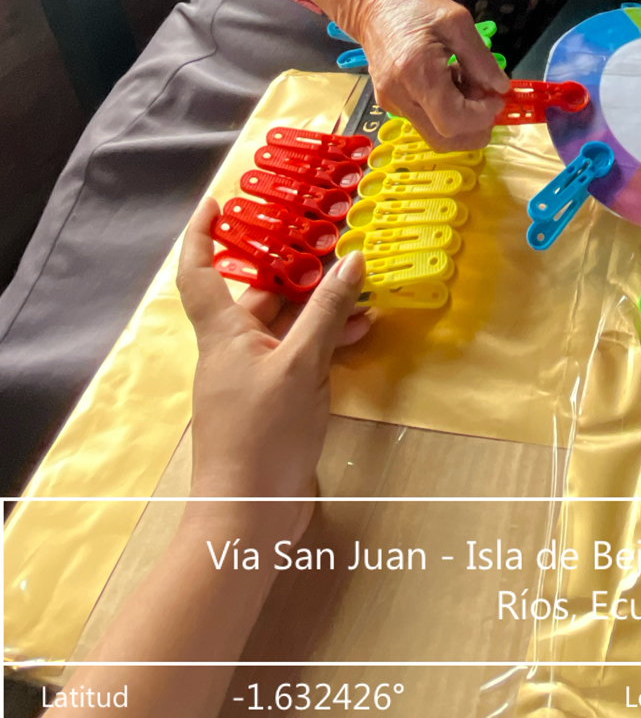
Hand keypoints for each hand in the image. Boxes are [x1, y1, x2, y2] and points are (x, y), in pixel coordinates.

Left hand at [177, 198, 371, 541]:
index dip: (203, 235)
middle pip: (258, 296)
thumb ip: (326, 313)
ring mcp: (253, 380)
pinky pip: (301, 358)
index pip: (200, 272)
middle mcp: (233, 351)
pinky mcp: (275, 406)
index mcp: (222, 334)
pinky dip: (327, 344)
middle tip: (330, 240)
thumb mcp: (300, 366)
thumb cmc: (262, 435)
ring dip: (322, 309)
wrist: (250, 515)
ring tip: (365, 291)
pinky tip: (361, 336)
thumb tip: (351, 261)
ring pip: (286, 328)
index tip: (217, 202)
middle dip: (294, 270)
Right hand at [348, 0, 509, 150]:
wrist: (371, 0)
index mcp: (417, 72)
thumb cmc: (415, 4)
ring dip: (460, 121)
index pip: (453, 120)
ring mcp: (391, 102)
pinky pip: (424, 121)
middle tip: (488, 102)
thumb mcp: (458, 21)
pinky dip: (445, 112)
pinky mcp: (389, 102)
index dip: (482, 117)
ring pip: (434, 134)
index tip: (497, 98)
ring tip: (467, 85)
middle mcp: (399, 96)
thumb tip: (500, 89)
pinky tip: (449, 83)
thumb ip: (481, 59)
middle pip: (443, 140)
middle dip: (474, 129)